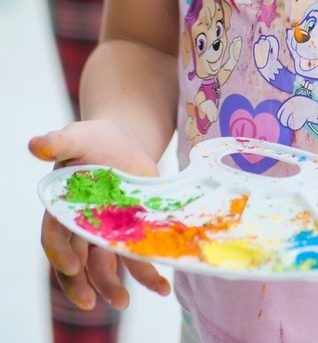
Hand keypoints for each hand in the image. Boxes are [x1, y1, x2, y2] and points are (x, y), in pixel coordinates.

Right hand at [28, 121, 171, 311]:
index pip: (54, 235)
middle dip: (81, 284)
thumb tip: (35, 144)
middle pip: (76, 262)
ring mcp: (104, 233)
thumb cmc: (92, 139)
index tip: (71, 266)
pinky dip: (146, 273)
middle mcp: (80, 226)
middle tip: (90, 302)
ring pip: (103, 266)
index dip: (60, 251)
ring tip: (123, 302)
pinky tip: (161, 286)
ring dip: (111, 287)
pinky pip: (134, 257)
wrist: (122, 140)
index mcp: (62, 207)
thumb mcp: (78, 136)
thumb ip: (59, 141)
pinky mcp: (128, 232)